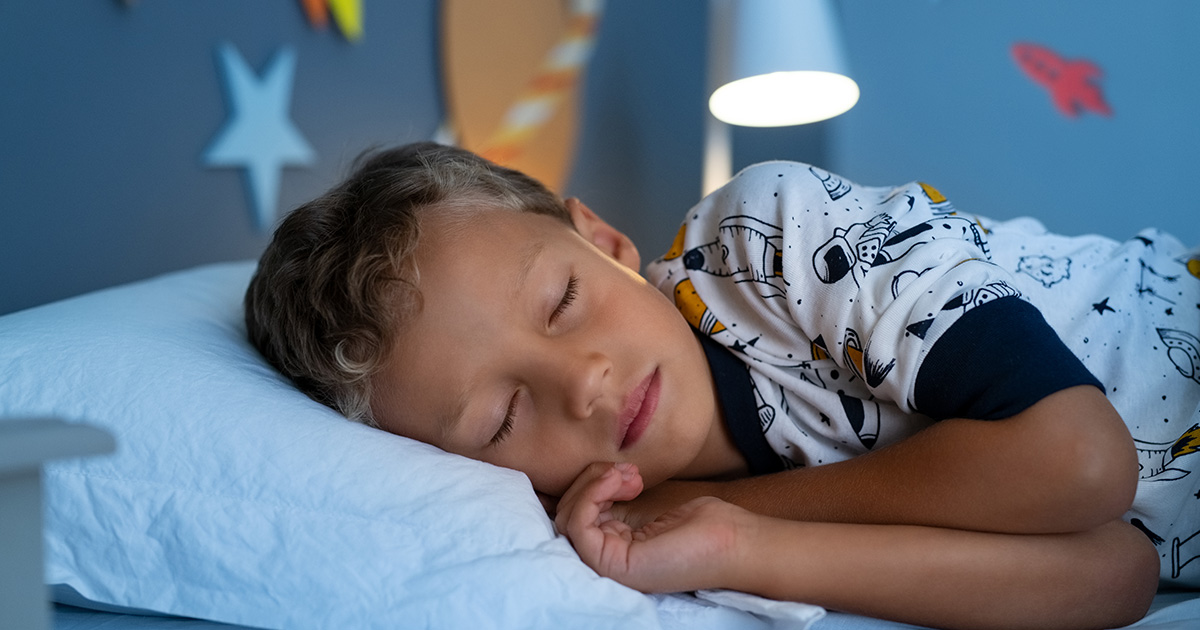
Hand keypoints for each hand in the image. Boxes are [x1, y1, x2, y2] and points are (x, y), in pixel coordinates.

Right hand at [554, 462, 752, 593]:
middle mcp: (605, 558)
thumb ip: (615, 497)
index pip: (573, 514)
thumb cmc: (700, 523)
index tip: (621, 470)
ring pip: (566, 518)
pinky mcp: (612, 564)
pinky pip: (577, 525)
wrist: (732, 540)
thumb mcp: (646, 502)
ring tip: (629, 476)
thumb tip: (590, 474)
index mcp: (613, 545)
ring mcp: (607, 565)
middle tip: (628, 472)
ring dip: (591, 484)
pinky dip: (591, 494)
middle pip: (564, 513)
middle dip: (589, 479)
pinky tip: (619, 482)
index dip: (586, 484)